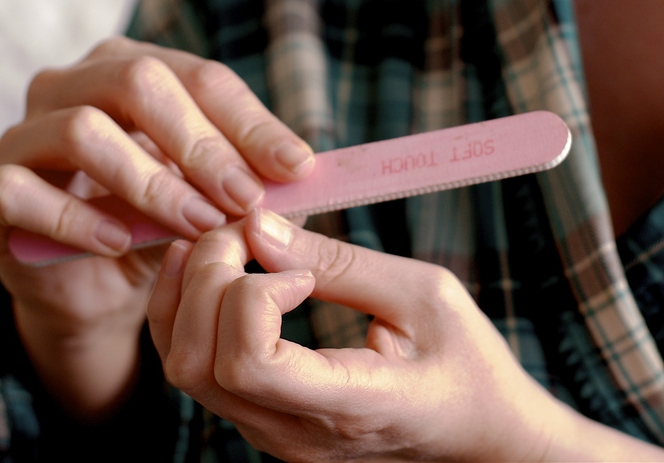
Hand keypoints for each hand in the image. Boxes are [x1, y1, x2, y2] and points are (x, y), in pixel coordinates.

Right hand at [0, 37, 313, 418]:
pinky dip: (76, 218)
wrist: (93, 289)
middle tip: (244, 198)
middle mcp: (69, 86)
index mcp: (127, 68)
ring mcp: (21, 136)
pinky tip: (120, 243)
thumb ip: (246, 176)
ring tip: (196, 224)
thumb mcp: (208, 196)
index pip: (195, 74)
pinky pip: (19, 190)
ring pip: (81, 130)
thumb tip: (303, 169)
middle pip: (136, 81)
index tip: (296, 167)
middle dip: (200, 143)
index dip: (248, 120)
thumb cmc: (155, 227)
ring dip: (150, 182)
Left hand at [148, 210, 663, 461]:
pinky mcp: (263, 421)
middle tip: (245, 233)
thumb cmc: (469, 365)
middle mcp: (295, 435)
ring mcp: (272, 436)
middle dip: (206, 278)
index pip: (247, 365)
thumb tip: (258, 226)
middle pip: (196, 363)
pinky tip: (215, 270)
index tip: (296, 270)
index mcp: (348, 407)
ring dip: (187, 294)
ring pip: (181, 369)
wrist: (482, 436)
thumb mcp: (425, 295)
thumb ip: (339, 263)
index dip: (249, 297)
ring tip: (227, 245)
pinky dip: (189, 313)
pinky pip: (197, 371)